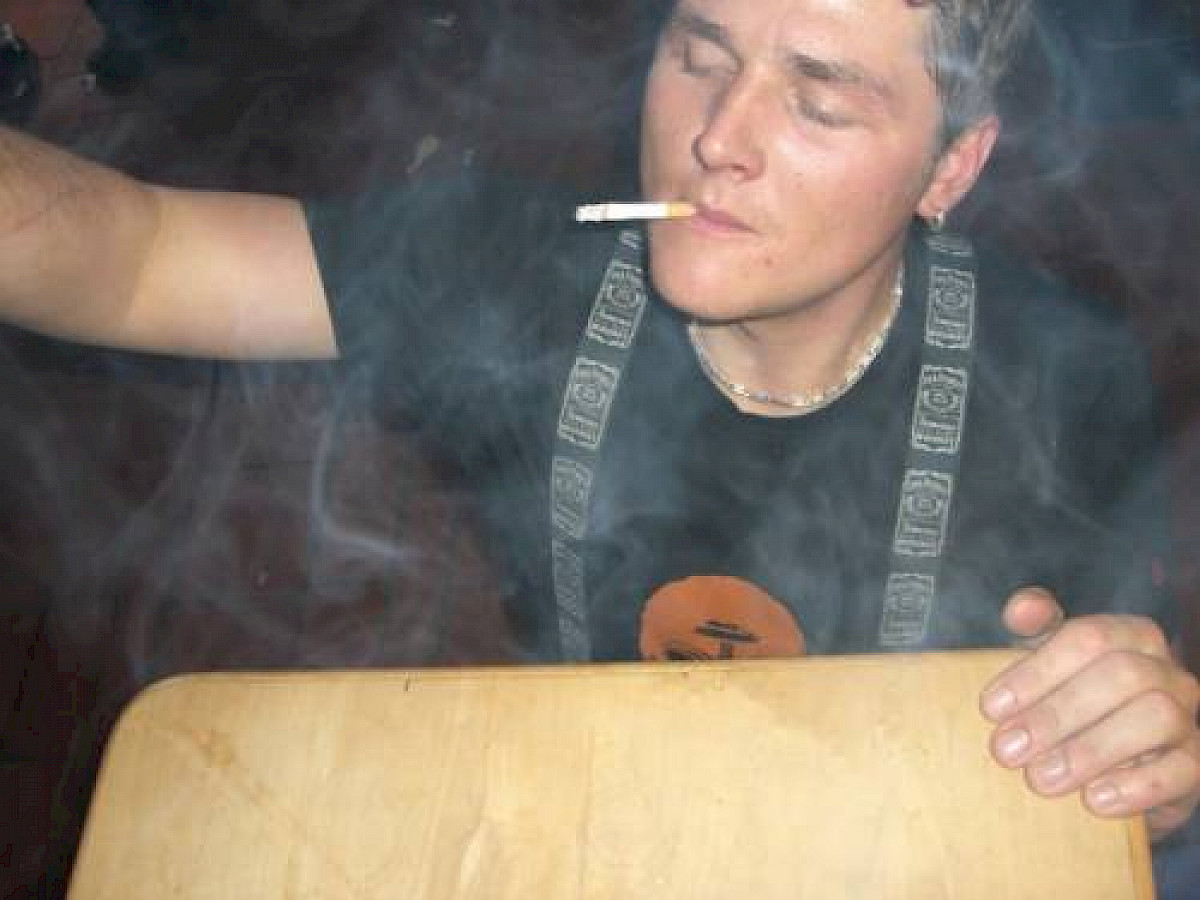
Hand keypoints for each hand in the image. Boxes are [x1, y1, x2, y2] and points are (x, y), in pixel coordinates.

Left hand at [981, 587, 1199, 840]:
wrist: (1110, 768)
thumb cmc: (1069, 701)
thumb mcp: (1046, 663)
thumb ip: (1034, 629)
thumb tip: (1023, 608)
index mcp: (1130, 635)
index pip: (1088, 638)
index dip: (1036, 671)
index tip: (991, 707)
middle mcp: (1166, 670)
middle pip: (1122, 676)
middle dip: (1056, 714)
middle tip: (1007, 750)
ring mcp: (1187, 717)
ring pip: (1156, 717)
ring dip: (1091, 750)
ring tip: (1041, 778)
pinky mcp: (1195, 765)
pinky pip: (1182, 770)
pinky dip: (1135, 786)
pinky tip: (1093, 800)